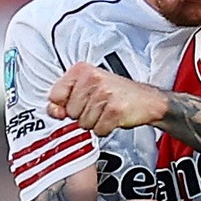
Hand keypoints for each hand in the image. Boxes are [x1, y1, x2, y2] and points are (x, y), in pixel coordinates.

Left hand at [47, 62, 167, 135]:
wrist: (147, 99)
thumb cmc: (117, 93)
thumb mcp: (87, 88)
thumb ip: (65, 98)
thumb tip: (53, 111)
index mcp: (82, 70)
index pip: (55, 95)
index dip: (63, 105)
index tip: (76, 103)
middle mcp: (93, 79)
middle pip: (70, 112)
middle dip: (82, 114)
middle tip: (98, 105)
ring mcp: (104, 94)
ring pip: (83, 124)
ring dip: (95, 122)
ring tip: (107, 110)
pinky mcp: (115, 110)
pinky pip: (98, 130)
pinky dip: (106, 128)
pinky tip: (114, 118)